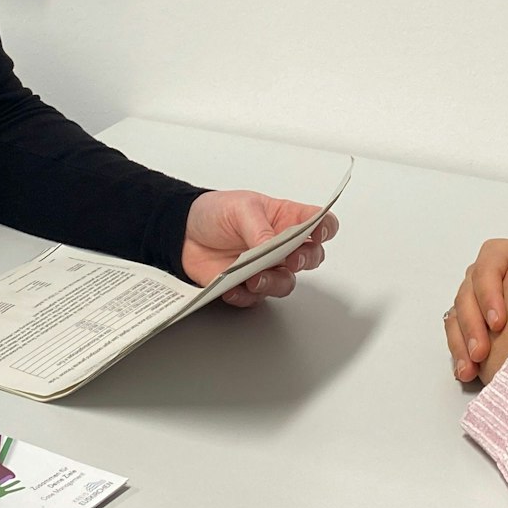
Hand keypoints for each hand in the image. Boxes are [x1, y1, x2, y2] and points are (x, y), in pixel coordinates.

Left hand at [181, 189, 339, 306]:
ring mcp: (266, 268)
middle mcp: (281, 246)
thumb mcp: (240, 209)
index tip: (316, 233)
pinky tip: (232, 287)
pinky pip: (255, 298)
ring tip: (254, 278)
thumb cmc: (216, 212)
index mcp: (286, 219)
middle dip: (305, 259)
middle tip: (290, 258)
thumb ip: (259, 229)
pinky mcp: (247, 286)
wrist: (182, 232)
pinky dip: (245, 295)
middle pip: (312, 257)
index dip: (325, 229)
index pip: (319, 223)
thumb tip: (272, 247)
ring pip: (286, 283)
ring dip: (274, 282)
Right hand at [445, 236, 507, 381]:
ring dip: (463, 342)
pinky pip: (456, 335)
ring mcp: (475, 298)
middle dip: (472, 325)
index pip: (487, 268)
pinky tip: (468, 372)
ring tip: (474, 365)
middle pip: (466, 295)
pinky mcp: (471, 320)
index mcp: (502, 255)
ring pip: (457, 316)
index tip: (499, 323)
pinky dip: (460, 354)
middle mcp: (483, 274)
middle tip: (482, 351)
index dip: (488, 294)